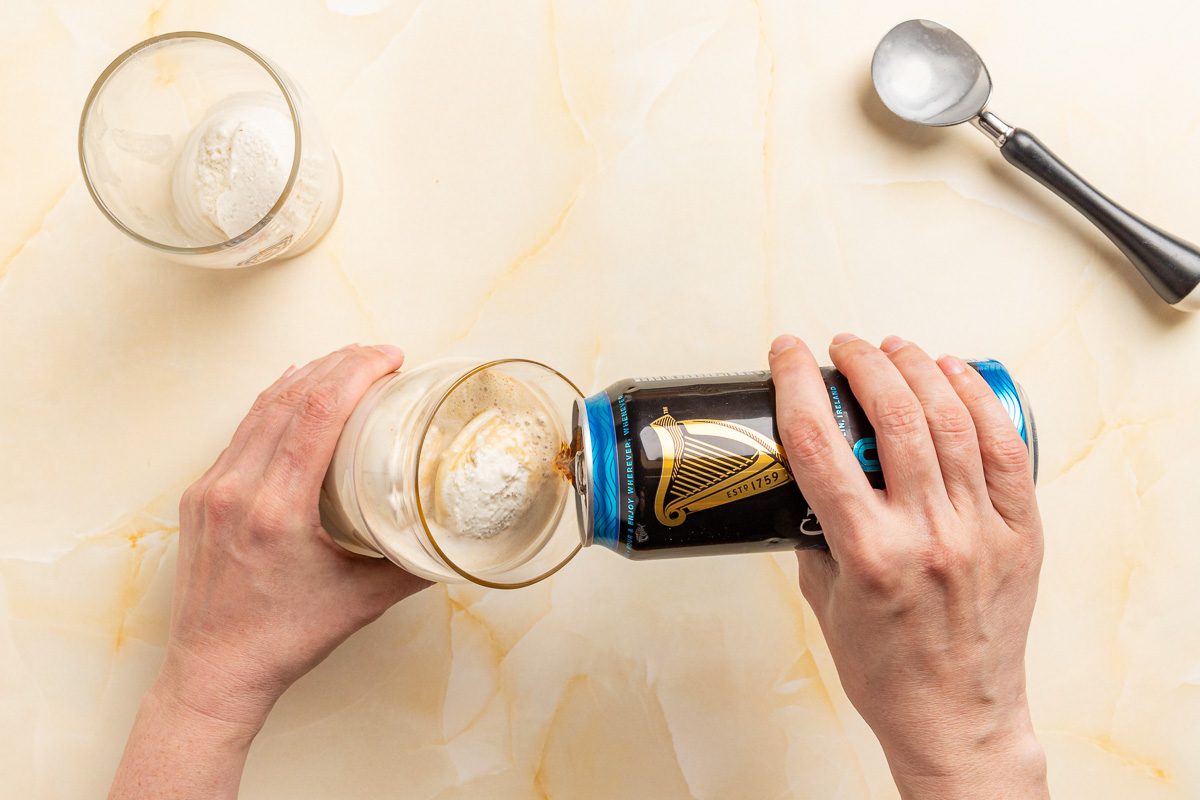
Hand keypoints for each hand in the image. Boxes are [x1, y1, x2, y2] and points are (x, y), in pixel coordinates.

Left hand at [110, 345, 428, 799]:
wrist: (214, 672)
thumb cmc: (282, 641)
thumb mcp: (362, 602)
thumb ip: (414, 566)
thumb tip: (456, 537)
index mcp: (276, 511)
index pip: (316, 414)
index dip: (356, 372)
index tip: (390, 358)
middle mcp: (236, 491)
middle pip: (289, 398)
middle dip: (338, 364)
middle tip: (380, 355)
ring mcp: (211, 490)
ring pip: (260, 408)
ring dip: (306, 377)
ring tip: (346, 363)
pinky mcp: (199, 496)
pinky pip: (241, 431)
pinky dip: (274, 403)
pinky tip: (296, 393)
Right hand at [769, 333, 1047, 799]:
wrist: (957, 719)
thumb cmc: (888, 672)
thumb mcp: (825, 602)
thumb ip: (812, 537)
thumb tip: (804, 483)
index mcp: (868, 553)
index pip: (820, 442)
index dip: (797, 383)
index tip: (787, 354)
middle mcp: (927, 534)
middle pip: (894, 415)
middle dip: (862, 362)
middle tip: (843, 346)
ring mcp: (978, 530)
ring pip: (951, 421)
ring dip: (918, 369)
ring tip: (895, 348)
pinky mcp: (1018, 533)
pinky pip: (1004, 450)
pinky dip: (979, 402)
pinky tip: (957, 375)